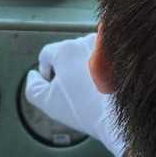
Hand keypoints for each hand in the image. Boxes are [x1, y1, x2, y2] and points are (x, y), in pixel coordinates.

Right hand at [24, 34, 124, 156]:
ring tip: (93, 90)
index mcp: (65, 49)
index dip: (46, 72)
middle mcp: (86, 41)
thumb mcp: (49, 103)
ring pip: (88, 54)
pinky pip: (107, 58)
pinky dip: (104, 68)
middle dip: (68, 70)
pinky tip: (106, 86)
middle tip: (75, 92)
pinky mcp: (122, 54)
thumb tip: (33, 76)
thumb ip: (33, 87)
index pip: (47, 55)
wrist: (122, 116)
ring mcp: (106, 46)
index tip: (54, 86)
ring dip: (87, 67)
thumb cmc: (87, 110)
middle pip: (68, 53)